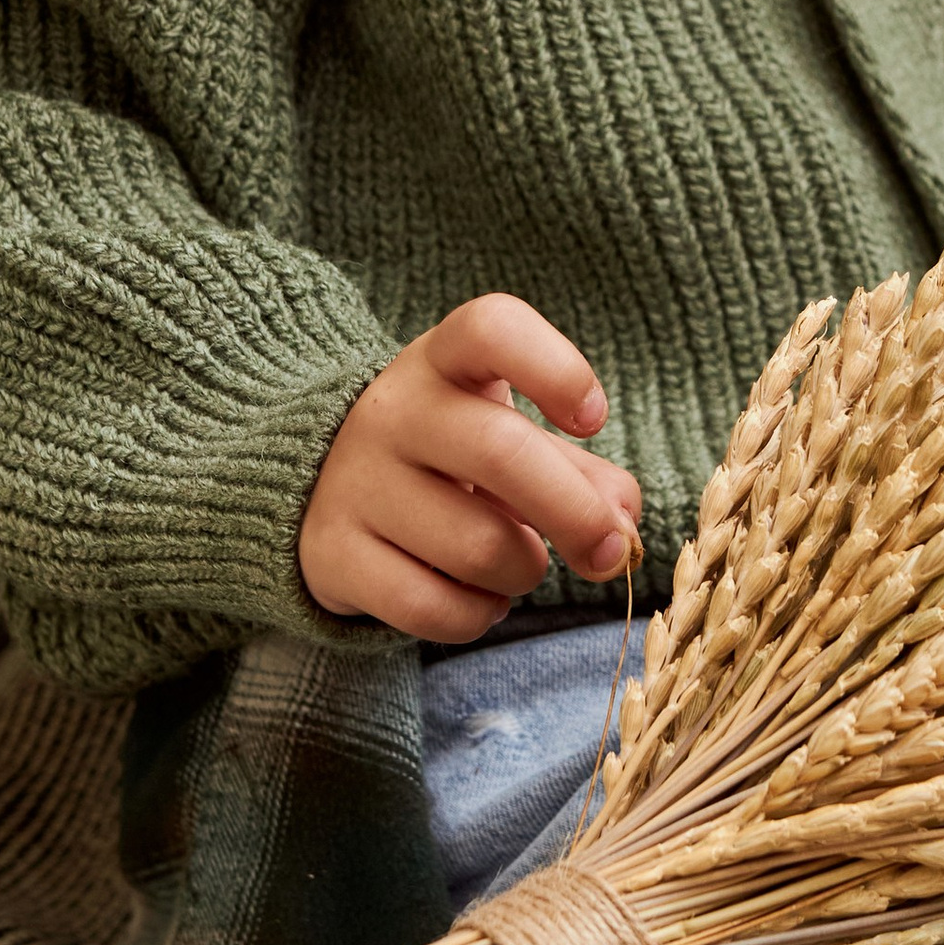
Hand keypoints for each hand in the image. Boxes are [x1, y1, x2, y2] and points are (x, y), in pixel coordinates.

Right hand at [300, 296, 645, 641]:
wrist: (320, 482)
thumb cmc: (446, 453)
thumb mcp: (508, 434)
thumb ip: (578, 471)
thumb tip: (623, 522)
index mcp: (443, 360)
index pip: (492, 329)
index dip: (557, 369)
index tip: (593, 418)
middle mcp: (393, 409)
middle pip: (501, 451)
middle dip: (576, 514)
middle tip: (608, 550)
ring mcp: (355, 480)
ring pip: (477, 546)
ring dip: (524, 572)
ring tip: (518, 563)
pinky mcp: (331, 553)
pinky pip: (432, 606)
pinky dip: (478, 615)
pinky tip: (478, 598)